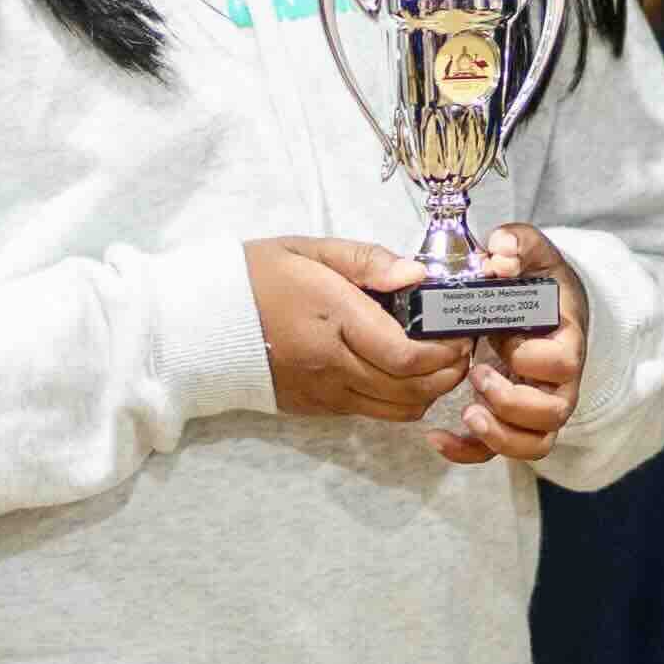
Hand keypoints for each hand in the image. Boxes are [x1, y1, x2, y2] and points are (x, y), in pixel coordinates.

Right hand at [244, 239, 476, 431]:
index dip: (444, 350)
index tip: (460, 332)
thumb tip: (418, 276)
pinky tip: (402, 373)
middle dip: (448, 372)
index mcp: (331, 318)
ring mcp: (323, 392)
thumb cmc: (257, 276)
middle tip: (460, 348)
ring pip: (397, 409)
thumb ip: (367, 261)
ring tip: (437, 363)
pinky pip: (372, 413)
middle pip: (410, 388)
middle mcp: (330, 364)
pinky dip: (399, 399)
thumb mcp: (310, 250)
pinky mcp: (315, 408)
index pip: (405, 354)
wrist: (203, 323)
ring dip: (428, 390)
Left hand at [436, 238, 589, 466]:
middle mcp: (559, 382)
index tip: (502, 336)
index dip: (531, 356)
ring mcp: (538, 406)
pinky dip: (468, 451)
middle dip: (512, 401)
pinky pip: (498, 452)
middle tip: (477, 375)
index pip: (563, 363)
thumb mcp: (532, 251)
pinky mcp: (512, 420)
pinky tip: (437, 438)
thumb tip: (499, 256)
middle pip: (554, 413)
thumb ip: (516, 243)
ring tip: (467, 411)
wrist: (545, 304)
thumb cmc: (538, 281)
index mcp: (565, 340)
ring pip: (534, 444)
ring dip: (499, 434)